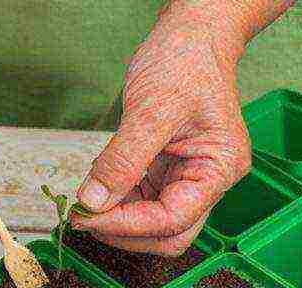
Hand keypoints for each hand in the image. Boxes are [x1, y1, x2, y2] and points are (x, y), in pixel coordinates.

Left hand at [71, 2, 253, 255]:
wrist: (189, 39)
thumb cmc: (184, 64)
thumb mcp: (151, 111)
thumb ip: (122, 160)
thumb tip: (93, 202)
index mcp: (218, 170)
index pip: (172, 220)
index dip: (126, 225)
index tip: (86, 218)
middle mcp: (206, 181)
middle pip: (167, 234)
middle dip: (123, 231)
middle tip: (83, 218)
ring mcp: (185, 178)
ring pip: (150, 221)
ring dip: (115, 217)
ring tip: (87, 197)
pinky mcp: (165, 172)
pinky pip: (139, 200)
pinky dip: (115, 200)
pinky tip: (99, 183)